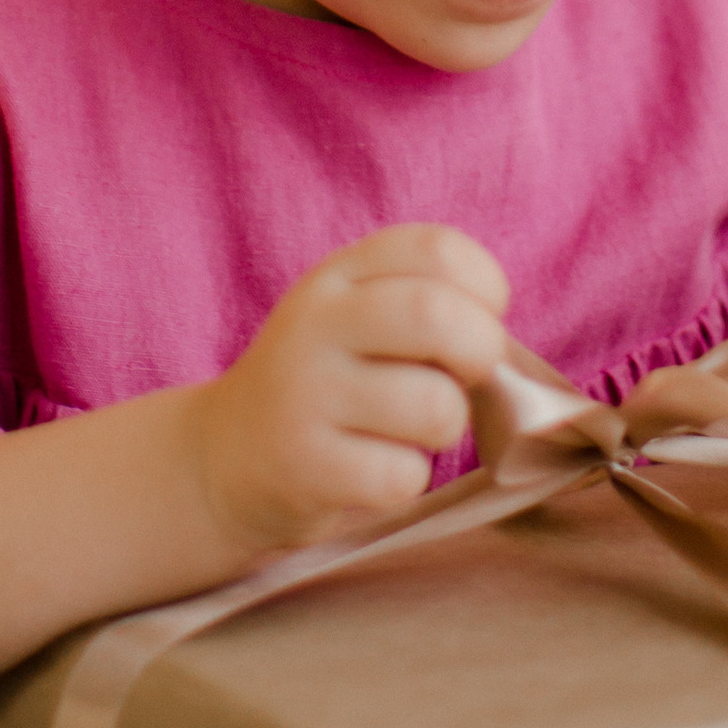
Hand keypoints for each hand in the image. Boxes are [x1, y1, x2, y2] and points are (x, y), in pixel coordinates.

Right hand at [184, 224, 512, 560]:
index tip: (481, 316)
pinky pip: (403, 475)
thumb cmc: (326, 384)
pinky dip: (405, 479)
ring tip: (408, 428)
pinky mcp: (305, 467)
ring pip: (435, 407)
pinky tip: (373, 469)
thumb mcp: (355, 318)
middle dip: (480, 349)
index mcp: (339, 276)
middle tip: (466, 375)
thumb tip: (501, 347)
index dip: (485, 285)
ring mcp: (306, 394)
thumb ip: (424, 305)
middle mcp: (316, 323)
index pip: (435, 249)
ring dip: (445, 426)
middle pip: (435, 315)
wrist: (225, 458)